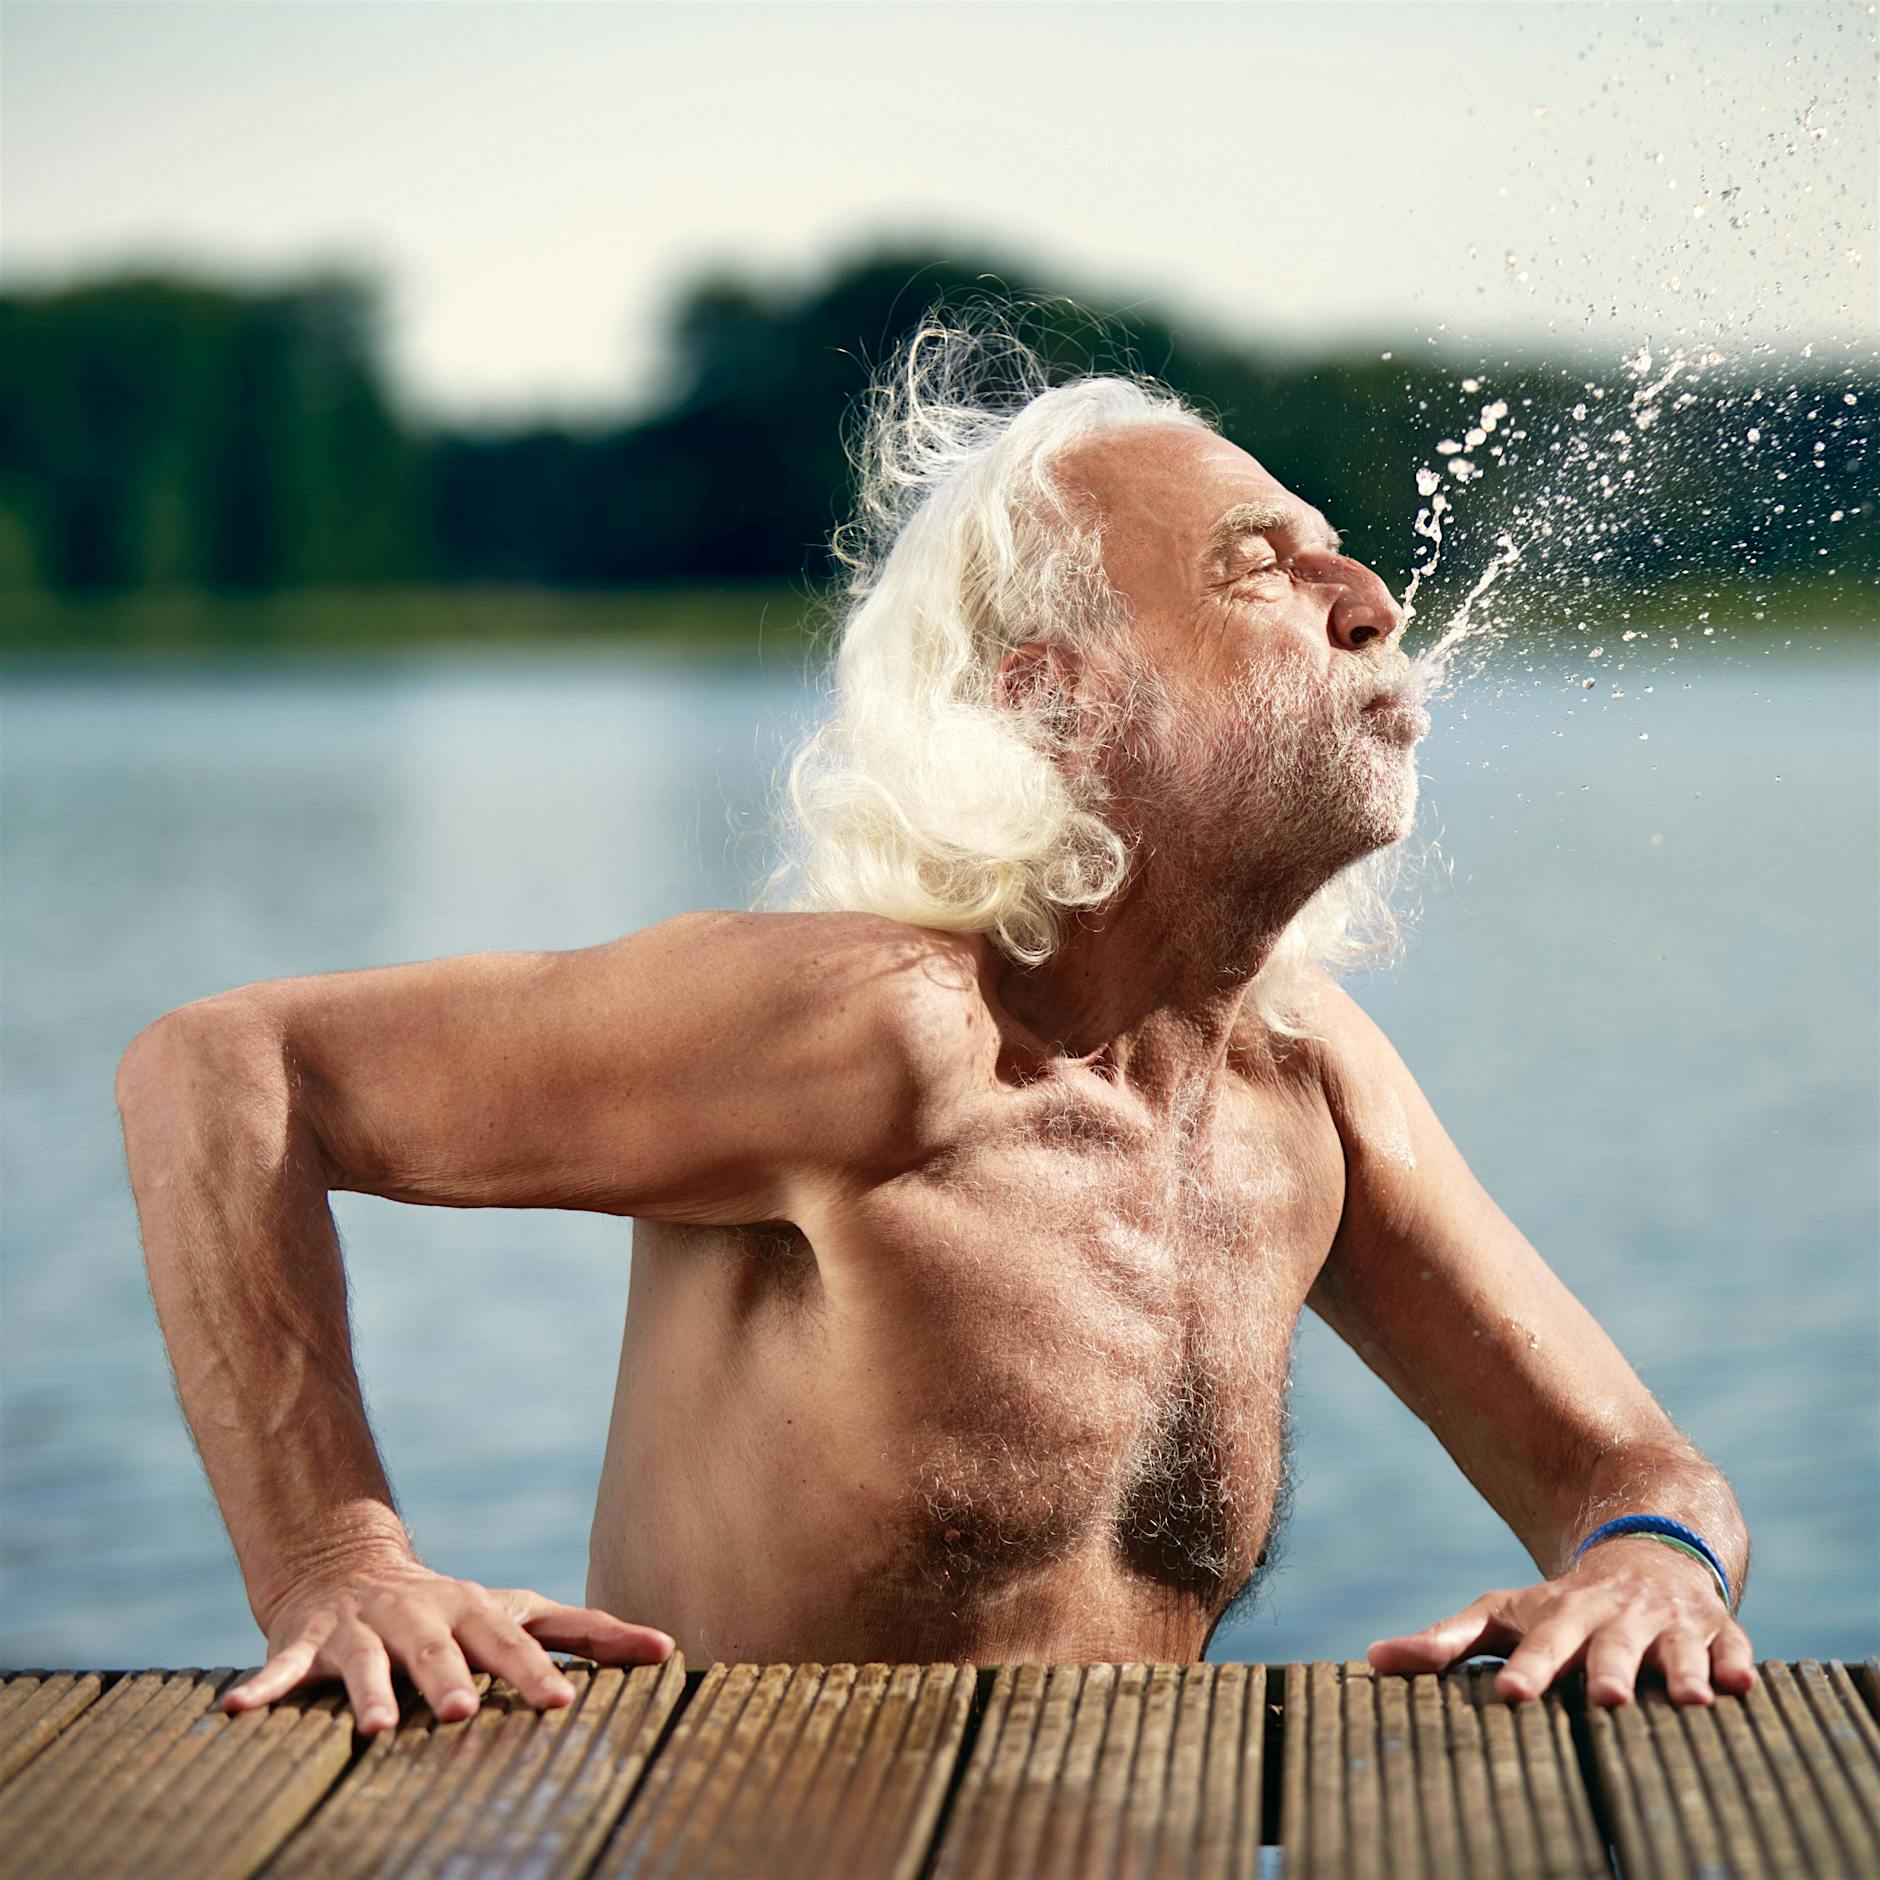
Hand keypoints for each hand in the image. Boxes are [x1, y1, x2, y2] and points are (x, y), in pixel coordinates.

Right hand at [222, 1552, 675, 1734]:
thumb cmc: (452, 1610)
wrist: (350, 1566)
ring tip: (372, 1727)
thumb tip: (670, 1648)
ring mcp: (362, 1629)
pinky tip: (237, 1711)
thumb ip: (585, 1633)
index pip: (516, 1640)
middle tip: (464, 1713)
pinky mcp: (307, 1644)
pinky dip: (260, 1689)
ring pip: (366, 1662)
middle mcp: (421, 1617)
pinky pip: (280, 1670)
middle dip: (454, 1679)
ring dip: (368, 1692)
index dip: (539, 1669)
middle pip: (441, 1651)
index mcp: (474, 1612)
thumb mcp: (514, 1612)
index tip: (566, 1703)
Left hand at [1365, 1536, 1757, 1706]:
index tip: (1511, 1693)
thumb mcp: (1504, 1614)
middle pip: (1607, 1646)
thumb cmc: (1561, 1605)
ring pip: (1674, 1648)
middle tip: (1605, 1698)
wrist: (1645, 1551)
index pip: (1539, 1644)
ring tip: (1688, 1700)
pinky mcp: (1715, 1633)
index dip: (1527, 1668)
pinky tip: (1742, 1685)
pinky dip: (1735, 1664)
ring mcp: (1667, 1623)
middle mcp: (1614, 1617)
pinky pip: (1730, 1648)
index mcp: (1562, 1615)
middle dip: (1606, 1669)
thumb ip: (1444, 1642)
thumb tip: (1372, 1662)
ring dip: (1679, 1671)